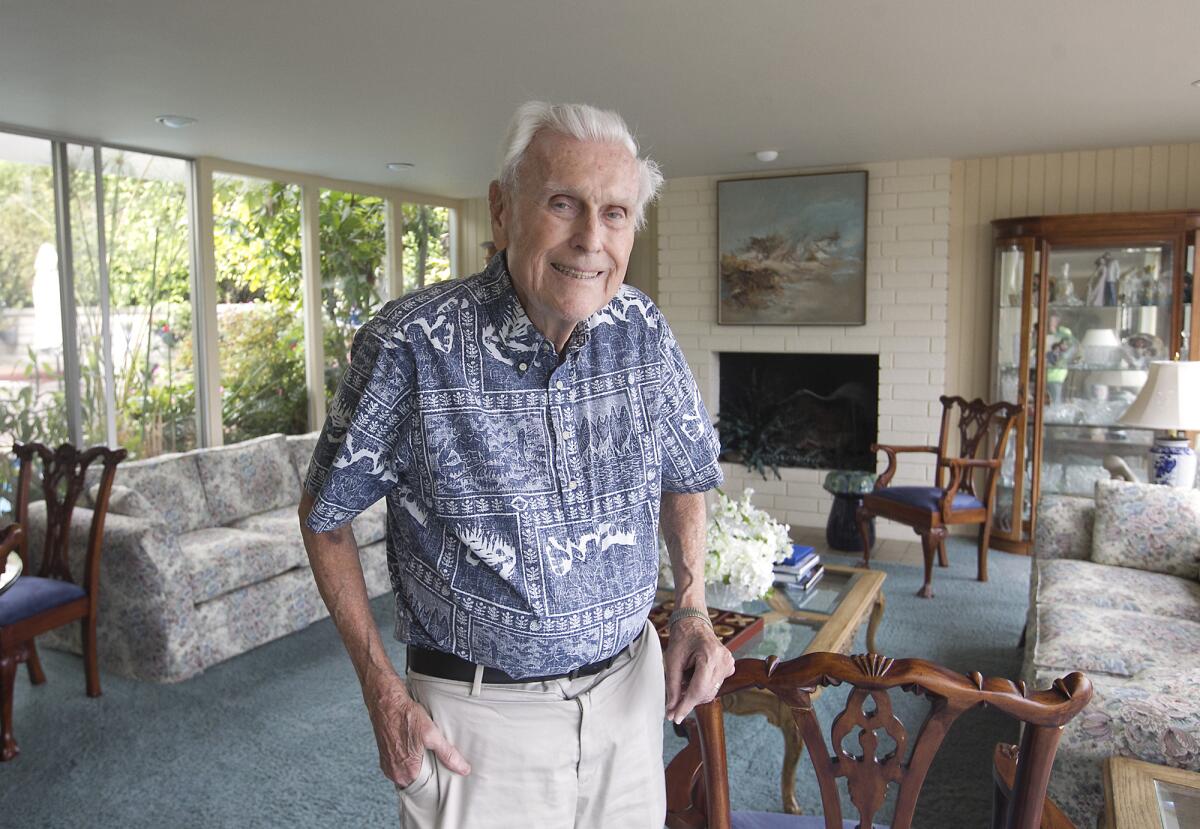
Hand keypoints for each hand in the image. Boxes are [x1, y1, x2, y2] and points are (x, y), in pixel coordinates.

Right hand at [361, 668, 470, 785]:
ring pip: (408, 774)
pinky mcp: (385, 759)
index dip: (438, 780)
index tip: (446, 773)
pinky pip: (400, 767)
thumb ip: (448, 754)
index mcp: (408, 772)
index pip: (428, 787)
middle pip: (418, 781)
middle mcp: (395, 774)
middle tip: (438, 761)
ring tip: (426, 754)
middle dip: (428, 774)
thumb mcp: (432, 734)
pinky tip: (415, 750)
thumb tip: (464, 769)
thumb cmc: (407, 716)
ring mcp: (388, 767)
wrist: (386, 703)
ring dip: (417, 767)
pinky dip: (408, 761)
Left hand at [663, 616, 735, 723]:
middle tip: (673, 700)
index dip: (685, 706)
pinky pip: (716, 685)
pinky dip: (703, 687)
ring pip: (711, 692)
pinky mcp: (729, 666)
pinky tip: (694, 676)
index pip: (698, 690)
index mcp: (710, 655)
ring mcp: (729, 663)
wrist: (694, 621)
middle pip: (705, 693)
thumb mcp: (672, 661)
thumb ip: (673, 686)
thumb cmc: (682, 637)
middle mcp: (724, 660)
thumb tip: (671, 709)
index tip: (675, 718)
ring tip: (684, 680)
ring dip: (695, 693)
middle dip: (688, 700)